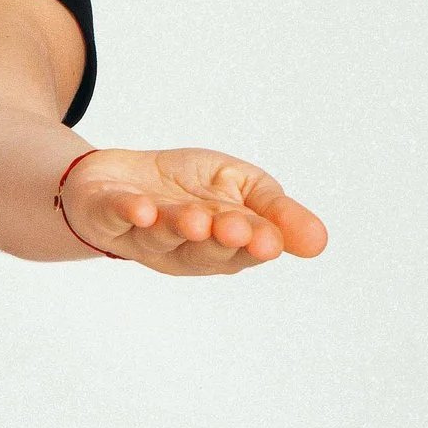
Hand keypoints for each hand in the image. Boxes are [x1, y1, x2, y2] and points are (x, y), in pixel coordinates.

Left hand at [60, 146, 326, 275]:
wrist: (114, 177)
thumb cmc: (185, 187)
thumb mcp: (240, 188)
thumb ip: (276, 211)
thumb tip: (321, 242)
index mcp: (219, 245)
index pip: (242, 251)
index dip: (254, 246)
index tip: (270, 241)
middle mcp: (181, 248)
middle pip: (203, 250)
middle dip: (220, 239)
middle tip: (235, 227)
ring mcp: (141, 234)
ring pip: (163, 235)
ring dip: (180, 227)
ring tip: (195, 219)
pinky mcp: (106, 213)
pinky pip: (116, 215)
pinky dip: (128, 212)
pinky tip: (143, 209)